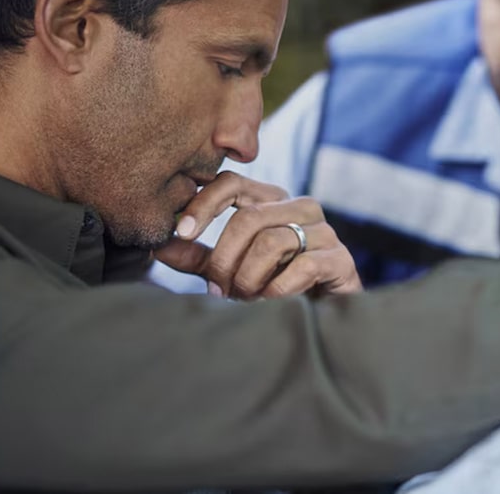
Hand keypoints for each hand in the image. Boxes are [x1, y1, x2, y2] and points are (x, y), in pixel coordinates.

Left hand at [155, 171, 362, 299]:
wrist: (323, 318)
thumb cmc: (273, 288)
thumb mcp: (229, 270)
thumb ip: (198, 257)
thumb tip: (158, 245)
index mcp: (272, 201)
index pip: (232, 183)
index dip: (203, 204)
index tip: (182, 234)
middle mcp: (301, 207)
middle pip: (248, 218)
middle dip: (225, 259)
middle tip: (219, 289)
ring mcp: (325, 231)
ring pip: (272, 242)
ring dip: (249, 278)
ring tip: (246, 299)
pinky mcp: (341, 259)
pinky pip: (302, 267)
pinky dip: (277, 291)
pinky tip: (271, 303)